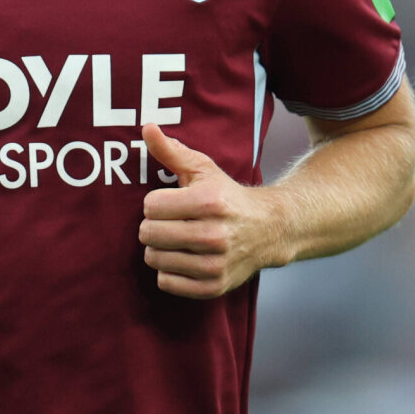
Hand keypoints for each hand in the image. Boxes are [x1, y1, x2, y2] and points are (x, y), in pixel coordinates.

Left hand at [139, 124, 280, 298]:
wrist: (268, 229)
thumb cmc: (227, 195)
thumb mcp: (203, 169)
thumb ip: (171, 151)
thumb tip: (146, 127)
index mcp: (208, 202)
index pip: (150, 207)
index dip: (155, 203)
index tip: (169, 203)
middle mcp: (213, 235)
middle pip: (149, 234)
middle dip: (153, 226)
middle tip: (168, 222)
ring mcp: (215, 263)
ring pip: (154, 259)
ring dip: (158, 249)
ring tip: (174, 240)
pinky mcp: (215, 286)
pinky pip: (167, 283)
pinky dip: (168, 272)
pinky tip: (181, 259)